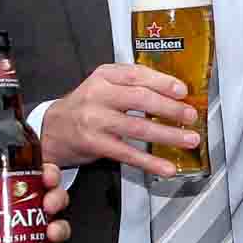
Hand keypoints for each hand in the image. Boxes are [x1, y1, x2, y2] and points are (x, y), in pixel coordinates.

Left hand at [0, 166, 74, 242]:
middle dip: (57, 198)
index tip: (47, 177)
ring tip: (51, 234)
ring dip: (60, 228)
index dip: (50, 174)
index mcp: (17, 195)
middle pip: (56, 199)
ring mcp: (37, 236)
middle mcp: (32, 213)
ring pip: (60, 227)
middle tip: (49, 205)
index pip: (41, 177)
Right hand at [40, 63, 199, 175]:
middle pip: (140, 99)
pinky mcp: (95, 145)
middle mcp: (98, 95)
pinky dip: (150, 162)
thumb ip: (131, 84)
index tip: (183, 91)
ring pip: (138, 127)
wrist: (51, 129)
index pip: (137, 75)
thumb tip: (172, 93)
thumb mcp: (103, 85)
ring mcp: (95, 121)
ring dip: (168, 134)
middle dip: (170, 108)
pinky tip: (167, 167)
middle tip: (191, 116)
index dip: (163, 82)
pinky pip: (128, 154)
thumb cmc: (85, 106)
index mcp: (104, 76)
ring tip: (189, 139)